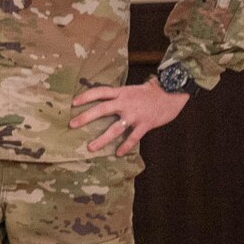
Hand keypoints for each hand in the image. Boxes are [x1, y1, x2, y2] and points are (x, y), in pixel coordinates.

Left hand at [70, 82, 187, 155]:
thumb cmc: (149, 92)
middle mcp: (125, 103)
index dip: (86, 96)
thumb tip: (100, 102)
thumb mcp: (130, 90)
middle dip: (86, 117)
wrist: (172, 93)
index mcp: (121, 93)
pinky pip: (133, 138)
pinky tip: (117, 153)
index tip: (72, 102)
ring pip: (115, 129)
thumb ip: (117, 96)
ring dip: (102, 139)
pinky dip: (125, 146)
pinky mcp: (145, 124)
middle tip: (72, 124)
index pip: (99, 92)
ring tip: (90, 148)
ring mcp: (135, 115)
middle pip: (102, 110)